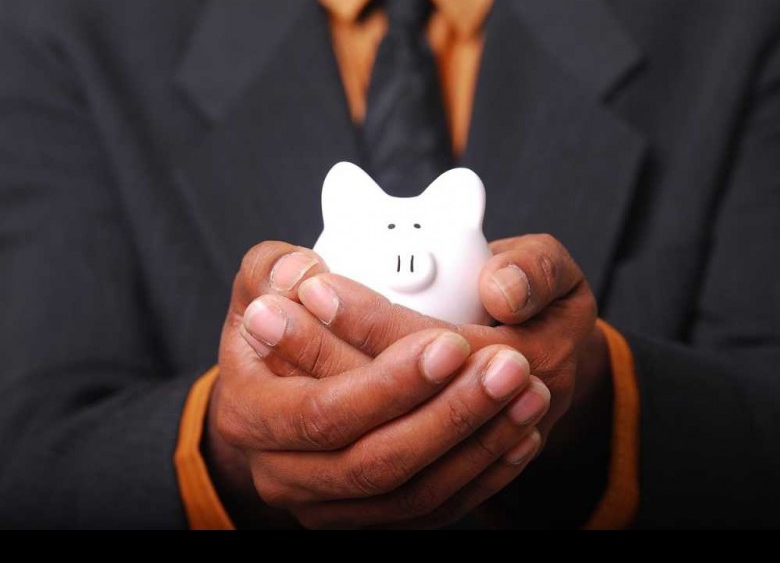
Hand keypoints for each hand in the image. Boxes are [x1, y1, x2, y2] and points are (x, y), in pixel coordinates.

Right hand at [205, 242, 549, 528]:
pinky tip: (521, 433)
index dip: (388, 384)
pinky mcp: (367, 514)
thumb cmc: (280, 320)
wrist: (281, 385)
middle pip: (374, 462)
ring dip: (480, 444)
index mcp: (248, 410)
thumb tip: (303, 277)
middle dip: (451, 415)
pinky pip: (430, 510)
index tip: (450, 344)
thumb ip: (274, 266)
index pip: (322, 412)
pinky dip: (482, 475)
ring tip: (530, 392)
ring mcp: (326, 503)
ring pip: (412, 493)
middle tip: (512, 366)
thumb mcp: (266, 279)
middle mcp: (280, 471)